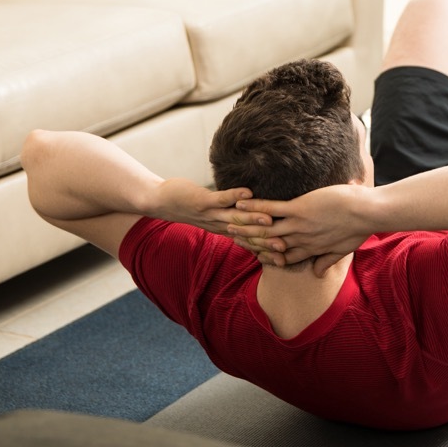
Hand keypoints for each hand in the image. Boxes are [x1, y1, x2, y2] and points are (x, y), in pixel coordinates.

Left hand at [148, 178, 284, 253]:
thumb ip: (234, 217)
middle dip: (265, 239)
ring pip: (235, 218)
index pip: (249, 241)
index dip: (266, 248)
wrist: (161, 202)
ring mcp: (210, 214)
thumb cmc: (192, 206)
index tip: (286, 255)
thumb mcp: (214, 217)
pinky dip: (234, 195)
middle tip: (285, 245)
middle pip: (246, 233)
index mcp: (225, 230)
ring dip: (253, 219)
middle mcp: (220, 226)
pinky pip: (220, 198)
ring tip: (272, 219)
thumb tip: (253, 216)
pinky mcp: (202, 201)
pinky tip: (248, 192)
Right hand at [229, 184, 373, 276]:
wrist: (368, 213)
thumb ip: (328, 261)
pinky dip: (255, 206)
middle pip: (269, 243)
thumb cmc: (361, 228)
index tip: (252, 252)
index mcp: (311, 248)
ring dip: (246, 224)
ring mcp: (299, 225)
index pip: (283, 256)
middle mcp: (301, 240)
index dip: (266, 255)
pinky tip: (241, 203)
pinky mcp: (300, 210)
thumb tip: (318, 273)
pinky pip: (272, 209)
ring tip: (229, 220)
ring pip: (266, 228)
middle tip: (232, 236)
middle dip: (249, 240)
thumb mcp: (344, 250)